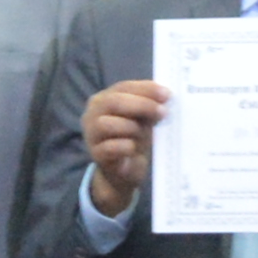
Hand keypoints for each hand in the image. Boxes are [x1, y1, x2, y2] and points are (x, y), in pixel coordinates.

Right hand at [78, 78, 168, 211]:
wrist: (125, 170)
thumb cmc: (134, 138)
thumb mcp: (143, 119)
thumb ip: (149, 106)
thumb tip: (165, 96)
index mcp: (105, 98)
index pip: (123, 87)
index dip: (145, 89)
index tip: (166, 94)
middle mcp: (93, 113)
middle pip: (113, 102)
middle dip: (141, 105)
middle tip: (162, 111)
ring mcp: (91, 133)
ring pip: (107, 123)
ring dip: (131, 127)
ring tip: (143, 135)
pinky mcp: (95, 154)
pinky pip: (109, 147)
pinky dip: (125, 146)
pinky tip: (134, 148)